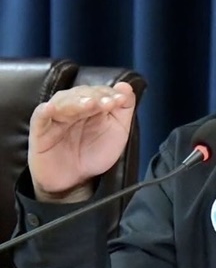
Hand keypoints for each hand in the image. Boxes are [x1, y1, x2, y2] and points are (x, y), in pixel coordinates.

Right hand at [28, 82, 136, 202]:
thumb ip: (125, 109)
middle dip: (96, 96)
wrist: (76, 181)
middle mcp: (73, 108)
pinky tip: (52, 108)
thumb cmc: (95, 153)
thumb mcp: (118, 131)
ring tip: (90, 104)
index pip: (99, 91)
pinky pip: (39, 117)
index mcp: (92, 106)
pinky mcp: (40, 131)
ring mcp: (56, 118)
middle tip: (108, 103)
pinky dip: (45, 111)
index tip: (121, 100)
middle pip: (81, 93)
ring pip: (62, 101)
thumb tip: (126, 86)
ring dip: (76, 101)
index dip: (109, 93)